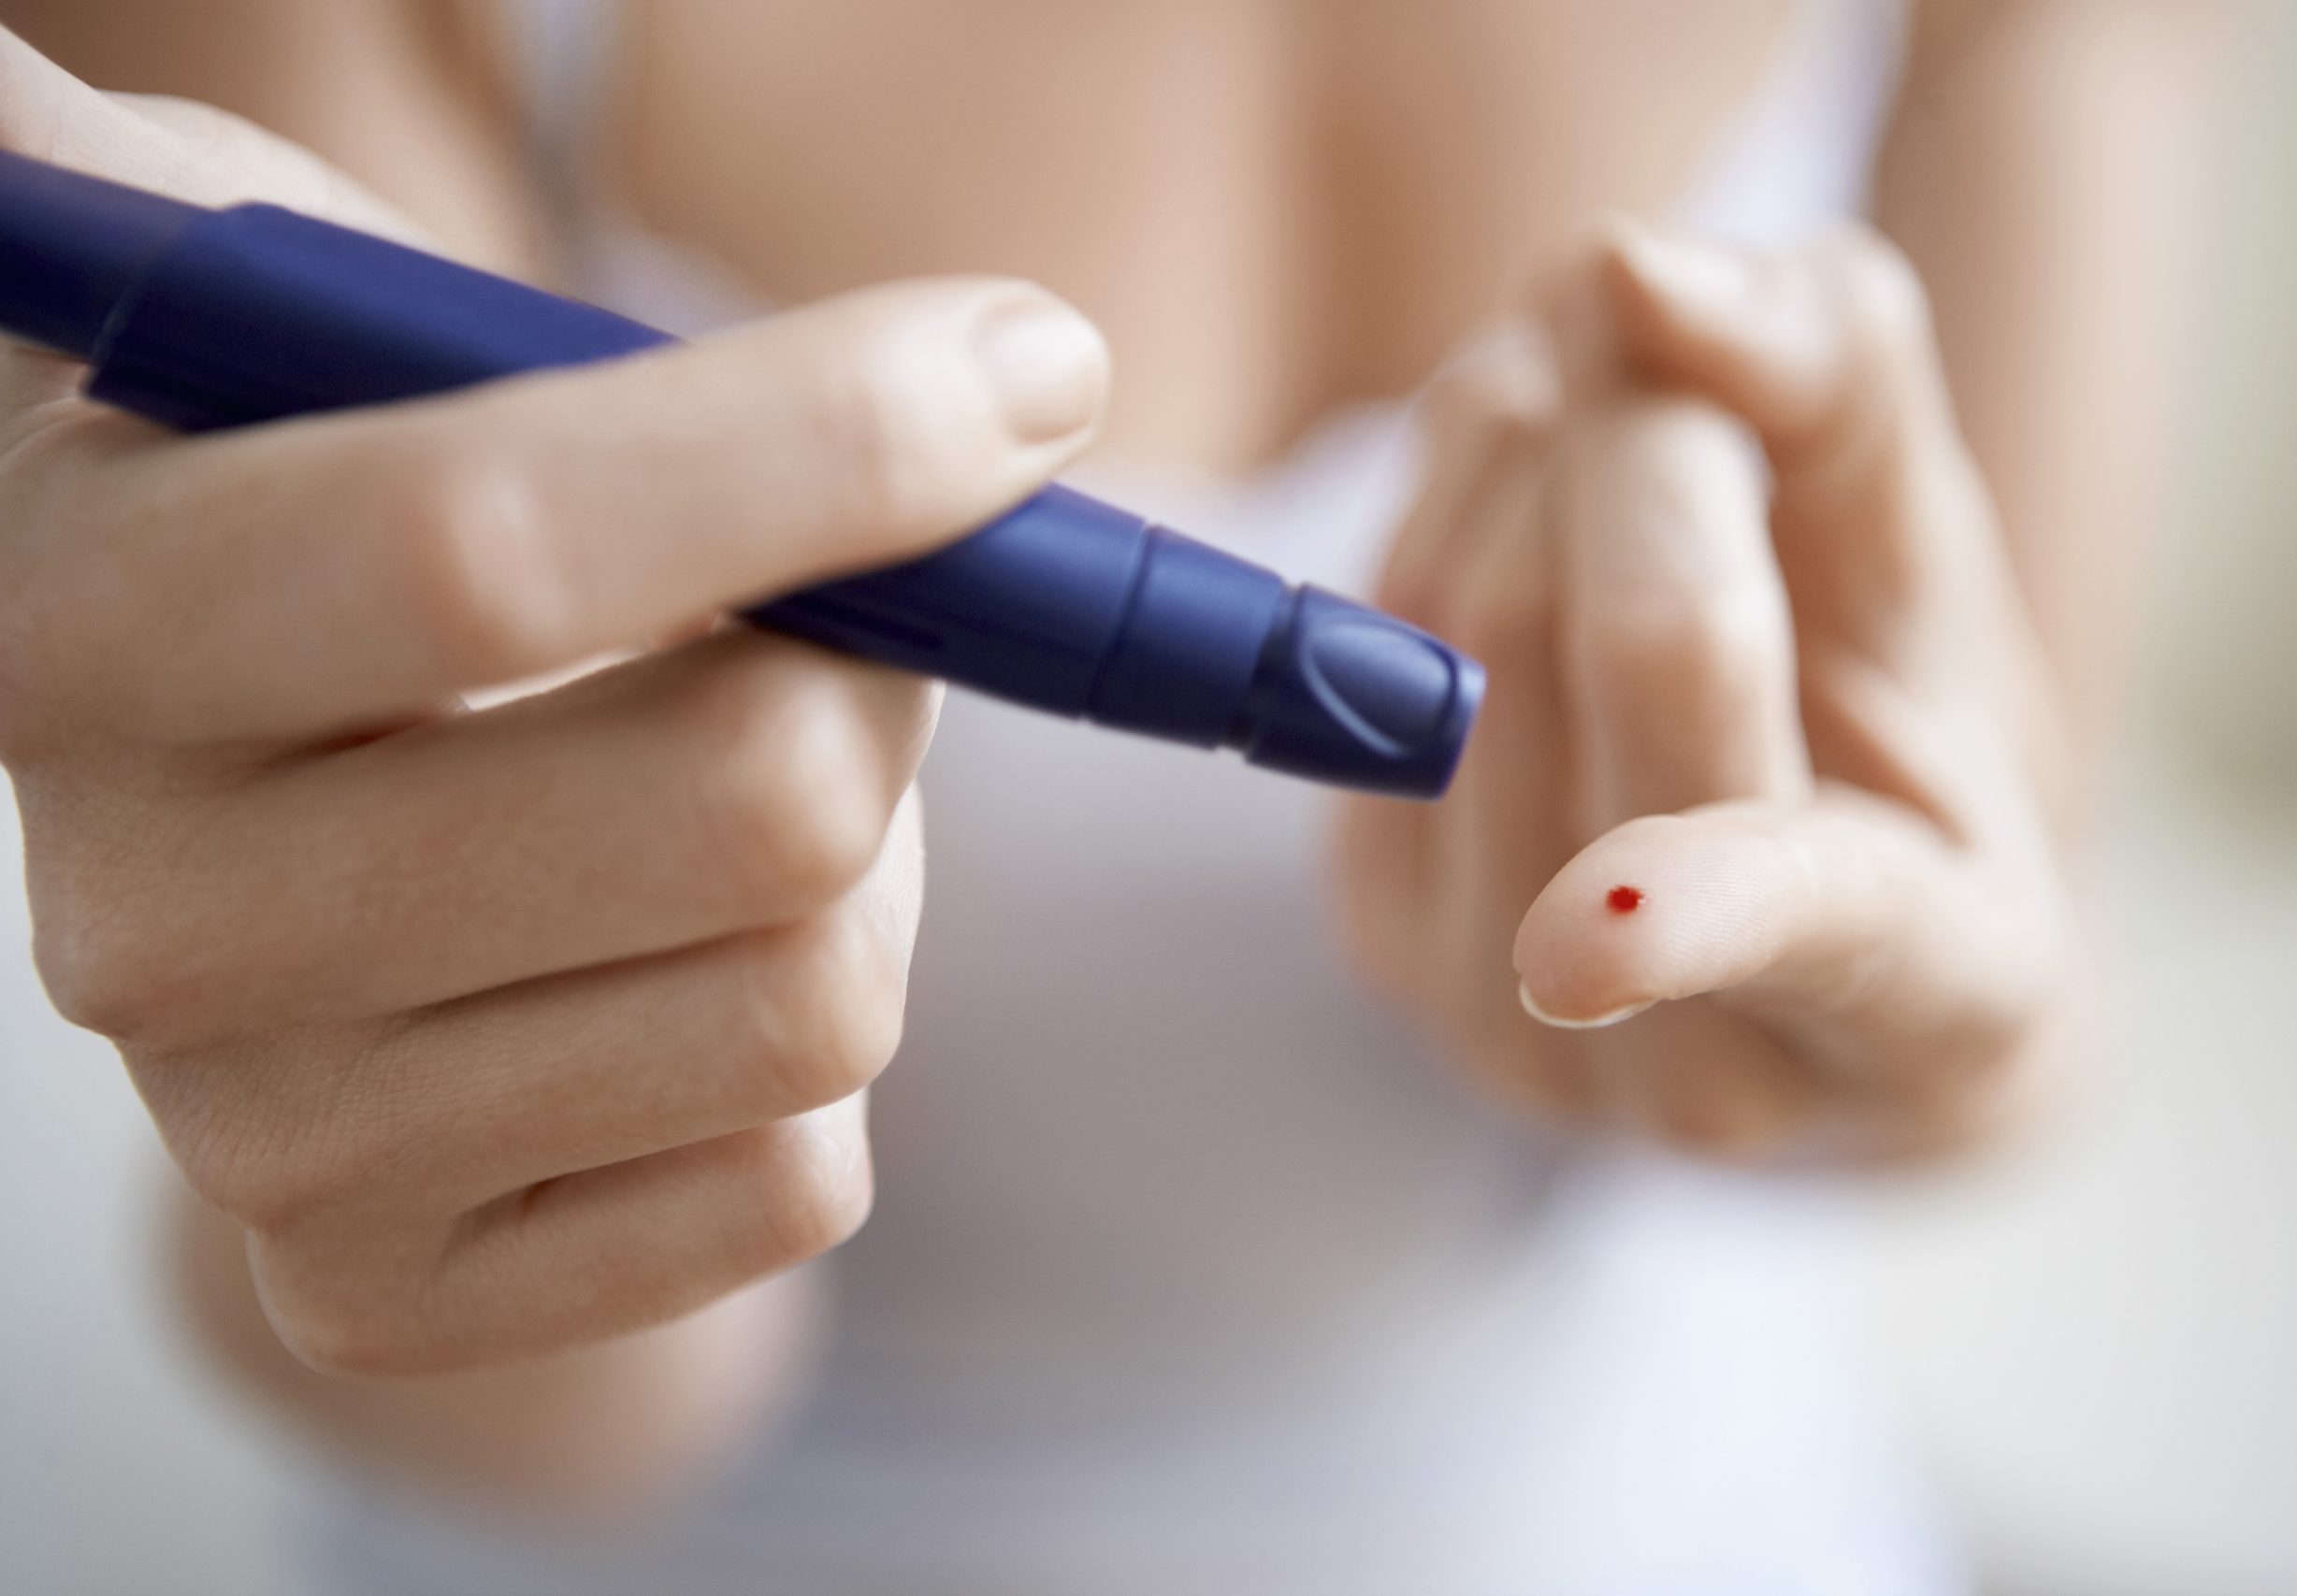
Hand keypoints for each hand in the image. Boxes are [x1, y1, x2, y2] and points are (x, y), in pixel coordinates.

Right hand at [0, 32, 1109, 1373]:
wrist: (274, 825)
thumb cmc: (374, 530)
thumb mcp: (388, 356)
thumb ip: (559, 325)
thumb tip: (1009, 382)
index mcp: (96, 612)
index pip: (484, 549)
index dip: (819, 455)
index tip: (1028, 380)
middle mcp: (141, 917)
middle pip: (752, 810)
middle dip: (893, 678)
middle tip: (862, 623)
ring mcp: (259, 1143)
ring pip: (815, 1003)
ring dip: (861, 879)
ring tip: (727, 802)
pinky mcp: (389, 1300)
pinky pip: (791, 1181)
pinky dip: (807, 1063)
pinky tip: (675, 973)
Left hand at [1335, 223, 2070, 1160]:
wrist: (1793, 902)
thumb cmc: (1902, 725)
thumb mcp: (1932, 552)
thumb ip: (1836, 387)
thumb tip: (1625, 270)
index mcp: (1939, 999)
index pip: (1818, 924)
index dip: (1698, 904)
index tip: (1576, 942)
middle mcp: (1707, 1062)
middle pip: (1623, 655)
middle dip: (1652, 434)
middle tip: (1688, 351)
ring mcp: (1514, 1026)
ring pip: (1469, 623)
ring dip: (1537, 449)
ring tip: (1623, 446)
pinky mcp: (1378, 945)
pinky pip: (1361, 642)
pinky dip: (1444, 513)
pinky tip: (1527, 517)